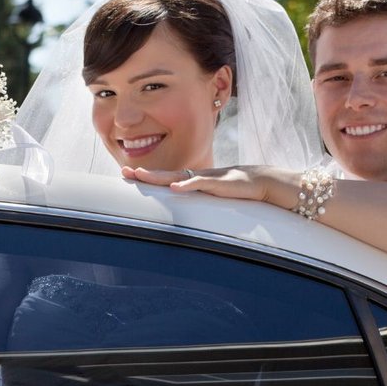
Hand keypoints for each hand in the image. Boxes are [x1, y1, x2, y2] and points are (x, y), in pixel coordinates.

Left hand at [121, 164, 297, 203]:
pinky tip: (174, 187)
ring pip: (177, 176)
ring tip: (140, 175)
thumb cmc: (238, 190)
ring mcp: (206, 178)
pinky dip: (187, 185)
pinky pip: (200, 183)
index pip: (165, 178)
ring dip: (158, 176)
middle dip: (145, 174)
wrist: (262, 181)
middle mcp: (196, 177)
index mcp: (193, 181)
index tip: (129, 176)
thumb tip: (187, 212)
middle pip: (165, 175)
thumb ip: (200, 203)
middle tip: (124, 173)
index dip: (148, 178)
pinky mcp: (219, 182)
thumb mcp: (214, 198)